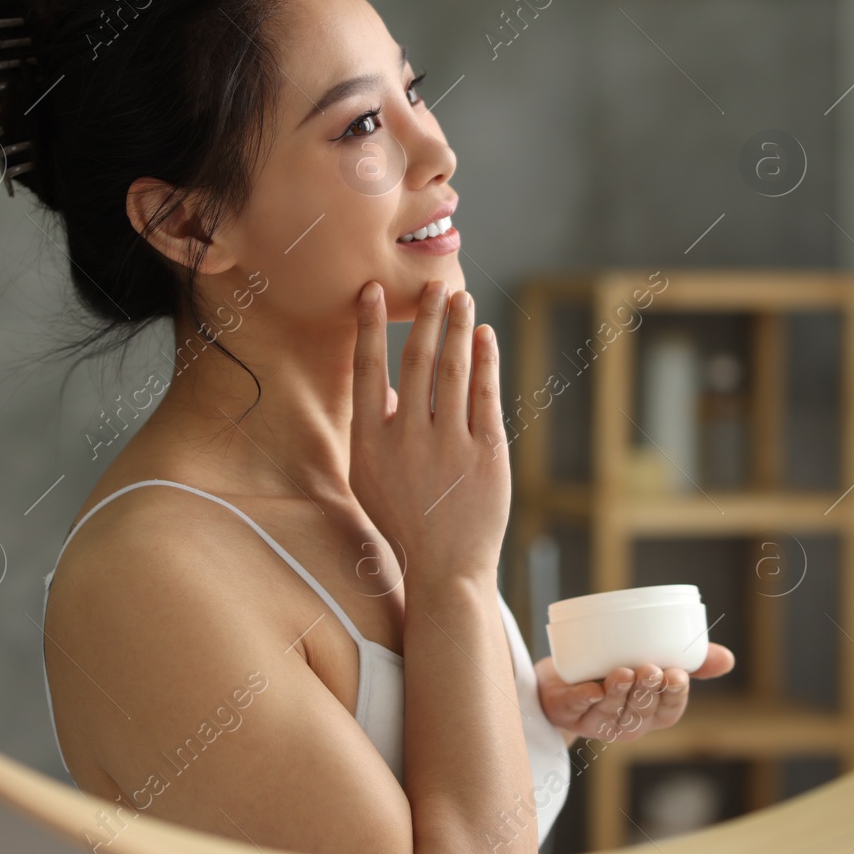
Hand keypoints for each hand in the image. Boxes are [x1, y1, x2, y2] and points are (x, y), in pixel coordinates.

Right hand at [349, 280, 509, 587]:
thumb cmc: (404, 521)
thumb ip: (373, 430)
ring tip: (461, 300)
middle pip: (416, 361)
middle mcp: (408, 439)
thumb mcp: (370, 478)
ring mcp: (449, 445)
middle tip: (434, 284)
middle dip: (425, 316)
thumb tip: (387, 385)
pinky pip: (486, 394)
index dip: (368, 326)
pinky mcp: (487, 453)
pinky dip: (485, 360)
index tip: (371, 290)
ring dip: (458, 329)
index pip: (367, 371)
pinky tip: (484, 337)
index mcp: (371, 443)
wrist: (446, 569)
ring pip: (454, 371)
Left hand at [535, 645, 735, 743]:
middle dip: (645, 693)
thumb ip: (692, 660)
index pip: (668, 711)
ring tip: (622, 672)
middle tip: (649, 669)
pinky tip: (591, 690)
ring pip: (609, 714)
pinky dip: (583, 699)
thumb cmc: (617, 666)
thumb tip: (728, 660)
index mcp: (650, 713)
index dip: (673, 696)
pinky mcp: (566, 711)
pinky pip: (575, 709)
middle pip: (639, 714)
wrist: (562, 671)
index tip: (676, 675)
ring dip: (617, 694)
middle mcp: (625, 723)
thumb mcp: (656, 659)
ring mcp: (595, 721)